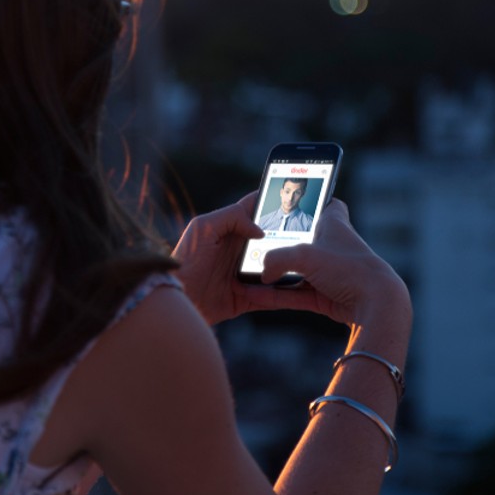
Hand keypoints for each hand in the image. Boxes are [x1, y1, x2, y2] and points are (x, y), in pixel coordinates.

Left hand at [170, 193, 364, 325]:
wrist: (177, 300)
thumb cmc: (184, 260)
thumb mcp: (202, 228)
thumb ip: (230, 218)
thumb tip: (260, 228)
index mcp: (229, 229)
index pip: (256, 209)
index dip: (273, 200)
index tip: (297, 193)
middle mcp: (239, 249)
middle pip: (273, 238)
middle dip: (292, 233)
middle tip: (317, 229)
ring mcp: (245, 274)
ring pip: (277, 266)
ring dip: (294, 264)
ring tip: (317, 259)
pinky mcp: (247, 298)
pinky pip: (273, 295)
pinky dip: (287, 293)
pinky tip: (305, 288)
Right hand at [260, 199, 410, 330]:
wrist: (376, 304)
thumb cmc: (348, 269)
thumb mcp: (305, 256)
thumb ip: (276, 259)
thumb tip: (263, 275)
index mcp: (334, 224)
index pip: (328, 204)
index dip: (314, 200)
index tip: (297, 201)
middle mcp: (333, 247)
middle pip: (302, 240)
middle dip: (280, 243)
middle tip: (255, 243)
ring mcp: (330, 273)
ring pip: (296, 271)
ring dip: (274, 274)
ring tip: (247, 274)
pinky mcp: (327, 296)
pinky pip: (296, 295)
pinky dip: (277, 296)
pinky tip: (254, 296)